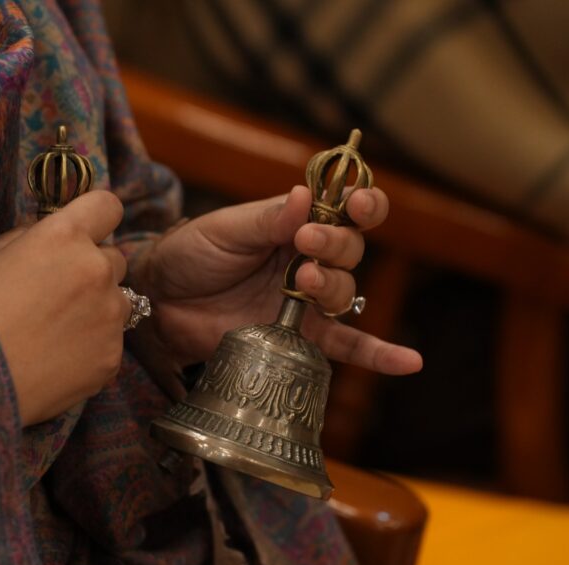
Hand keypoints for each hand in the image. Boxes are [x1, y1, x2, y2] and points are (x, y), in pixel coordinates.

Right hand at [0, 191, 130, 425]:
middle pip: (114, 258)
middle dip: (92, 269)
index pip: (107, 206)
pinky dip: (91, 347)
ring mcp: (109, 316)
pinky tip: (57, 358)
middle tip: (58, 292)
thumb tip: (46, 231)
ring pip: (118, 302)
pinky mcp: (112, 356)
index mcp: (65, 237)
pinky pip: (110, 342)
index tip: (88, 229)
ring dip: (97, 309)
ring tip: (56, 330)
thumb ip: (27, 236)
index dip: (97, 216)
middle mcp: (96, 270)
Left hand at [132, 185, 421, 374]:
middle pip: (351, 250)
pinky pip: (347, 347)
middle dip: (335, 244)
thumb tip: (306, 197)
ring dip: (335, 285)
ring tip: (305, 282)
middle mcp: (308, 261)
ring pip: (346, 292)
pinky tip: (409, 363)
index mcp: (295, 225)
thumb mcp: (225, 228)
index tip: (354, 201)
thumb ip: (267, 218)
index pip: (344, 210)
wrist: (160, 301)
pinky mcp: (300, 339)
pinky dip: (378, 355)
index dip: (361, 203)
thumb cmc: (191, 254)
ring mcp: (306, 302)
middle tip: (305, 244)